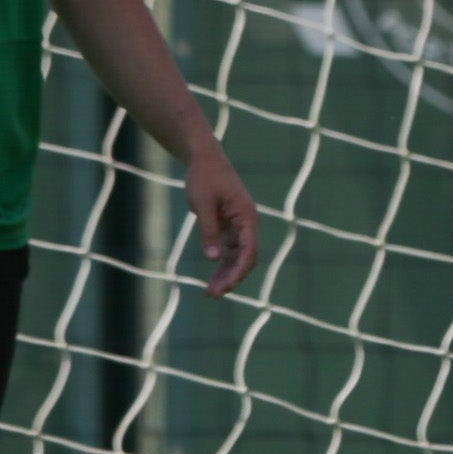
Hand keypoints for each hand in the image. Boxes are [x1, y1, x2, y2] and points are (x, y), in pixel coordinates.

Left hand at [183, 143, 261, 297]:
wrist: (204, 158)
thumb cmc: (204, 177)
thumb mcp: (203, 204)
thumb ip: (209, 231)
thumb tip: (213, 259)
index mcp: (247, 216)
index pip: (249, 250)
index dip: (239, 270)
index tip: (227, 286)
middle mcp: (247, 223)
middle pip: (246, 257)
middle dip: (232, 277)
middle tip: (214, 295)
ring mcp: (239, 225)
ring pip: (238, 256)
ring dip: (227, 274)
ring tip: (211, 292)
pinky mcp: (229, 225)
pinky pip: (229, 250)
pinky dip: (222, 264)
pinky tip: (213, 278)